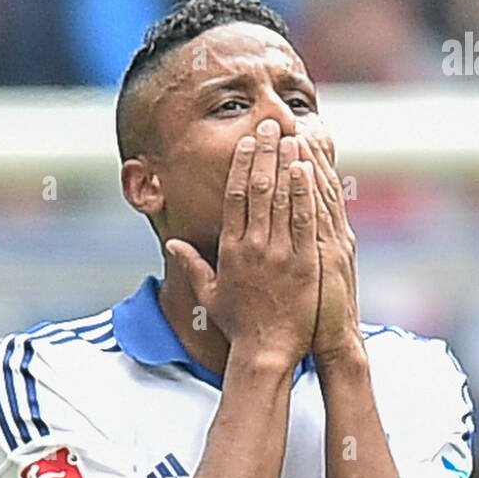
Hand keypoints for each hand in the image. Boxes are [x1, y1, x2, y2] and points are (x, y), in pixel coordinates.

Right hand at [165, 119, 319, 367]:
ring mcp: (280, 253)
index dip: (241, 164)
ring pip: (282, 198)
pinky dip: (305, 191)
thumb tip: (171, 246)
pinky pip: (304, 219)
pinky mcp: (304, 262)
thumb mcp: (209, 296)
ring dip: (286, 163)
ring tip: (291, 136)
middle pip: (258, 188)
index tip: (247, 142)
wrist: (267, 352)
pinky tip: (307, 168)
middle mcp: (254, 246)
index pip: (234, 196)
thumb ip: (192, 267)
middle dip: (264, 152)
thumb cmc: (239, 327)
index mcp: (230, 250)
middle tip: (271, 125)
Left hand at [296, 132, 364, 367]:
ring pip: (316, 193)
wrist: (333, 344)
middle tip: (287, 120)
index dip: (297, 163)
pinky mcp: (328, 258)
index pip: (307, 193)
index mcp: (320, 239)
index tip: (286, 134)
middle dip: (298, 152)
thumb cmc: (310, 318)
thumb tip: (272, 237)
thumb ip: (287, 255)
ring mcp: (329, 244)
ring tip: (295, 128)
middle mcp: (328, 235)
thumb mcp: (304, 279)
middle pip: (312, 186)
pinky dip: (312, 189)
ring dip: (306, 160)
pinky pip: (317, 217)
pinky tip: (305, 165)